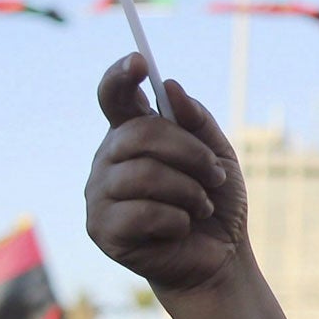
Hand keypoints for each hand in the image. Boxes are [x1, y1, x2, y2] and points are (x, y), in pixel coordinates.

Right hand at [85, 54, 246, 304]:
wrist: (219, 257)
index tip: (139, 61)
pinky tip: (181, 228)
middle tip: (215, 173)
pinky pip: (142, 212)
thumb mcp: (218, 155)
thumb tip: (170, 87)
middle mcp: (108, 160)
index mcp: (132, 136)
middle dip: (189, 152)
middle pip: (139, 134)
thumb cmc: (214, 202)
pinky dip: (177, 219)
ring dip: (188, 190)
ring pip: (143, 174)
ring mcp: (99, 195)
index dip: (121, 76)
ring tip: (201, 205)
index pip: (115, 97)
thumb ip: (197, 121)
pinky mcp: (101, 230)